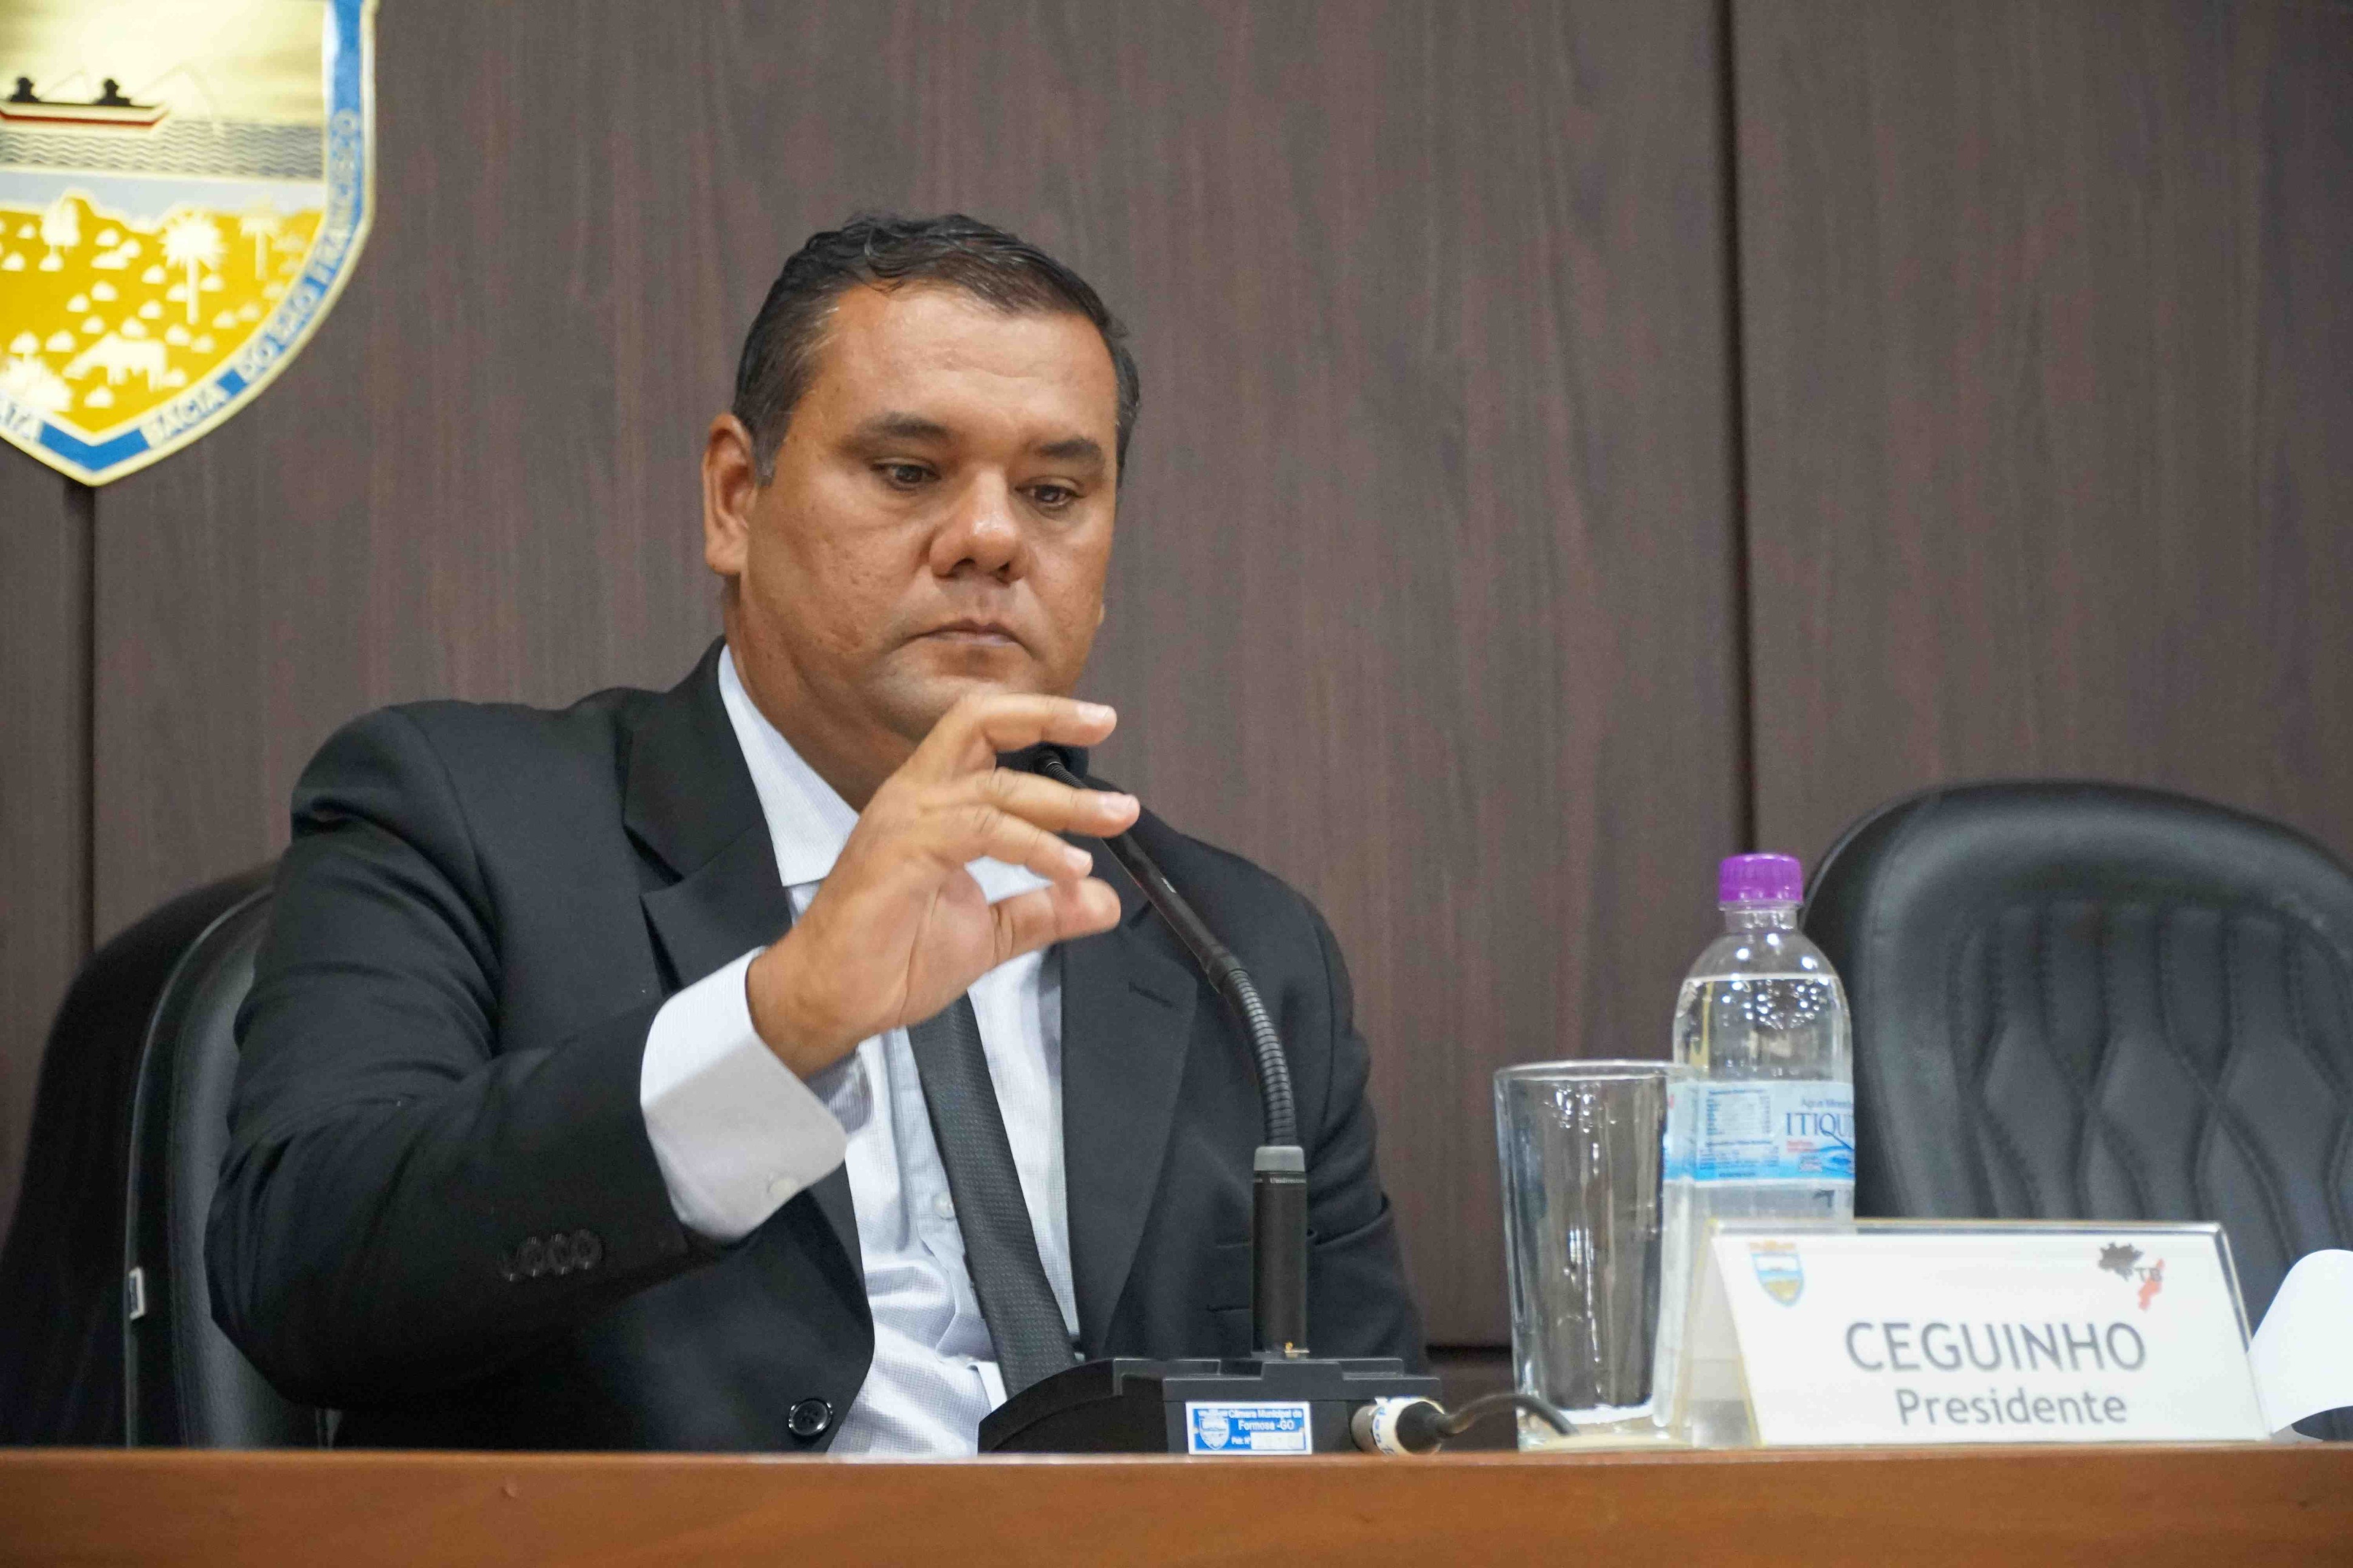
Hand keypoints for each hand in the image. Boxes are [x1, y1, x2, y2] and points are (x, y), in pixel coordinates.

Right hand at [744, 692, 1139, 1076]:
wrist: (830, 999)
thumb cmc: (892, 961)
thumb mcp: (989, 933)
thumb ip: (1042, 910)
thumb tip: (1104, 901)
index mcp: (930, 801)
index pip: (983, 731)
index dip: (1038, 717)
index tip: (1098, 720)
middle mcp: (915, 796)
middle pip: (979, 721)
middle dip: (1047, 717)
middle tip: (1106, 721)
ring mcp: (906, 820)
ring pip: (993, 786)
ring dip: (1061, 802)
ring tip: (1113, 820)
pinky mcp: (903, 851)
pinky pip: (980, 830)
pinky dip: (1032, 845)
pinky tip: (1067, 869)